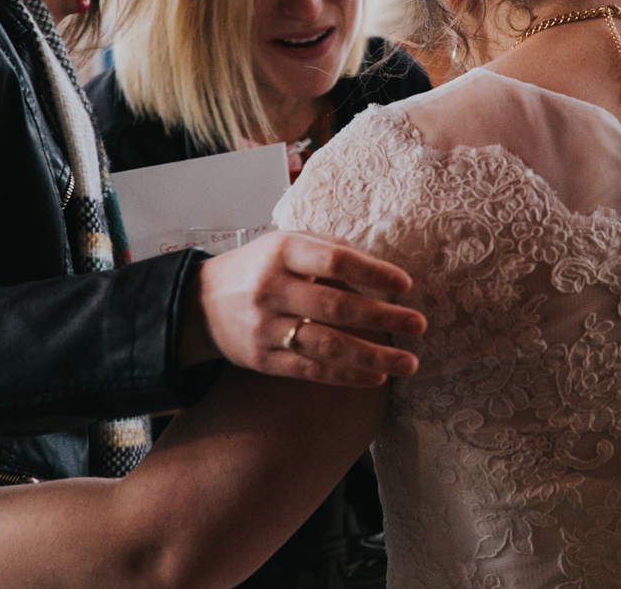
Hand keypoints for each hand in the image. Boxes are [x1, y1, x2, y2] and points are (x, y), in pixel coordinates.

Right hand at [181, 230, 426, 386]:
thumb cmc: (260, 267)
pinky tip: (376, 378)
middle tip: (419, 324)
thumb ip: (329, 249)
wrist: (200, 304)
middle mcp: (271, 288)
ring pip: (327, 345)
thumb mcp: (286, 244)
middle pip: (336, 305)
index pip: (335, 259)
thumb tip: (381, 264)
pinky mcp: (261, 360)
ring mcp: (265, 327)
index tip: (405, 285)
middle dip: (383, 317)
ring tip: (409, 362)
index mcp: (282, 251)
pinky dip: (346, 376)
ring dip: (373, 356)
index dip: (373, 272)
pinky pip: (310, 370)